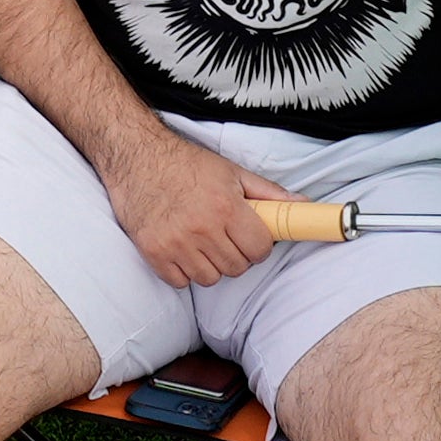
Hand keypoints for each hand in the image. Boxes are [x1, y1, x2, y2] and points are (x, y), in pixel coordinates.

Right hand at [103, 129, 295, 288]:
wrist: (136, 158)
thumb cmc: (186, 164)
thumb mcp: (231, 172)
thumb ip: (269, 193)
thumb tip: (304, 205)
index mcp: (225, 207)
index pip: (259, 249)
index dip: (259, 246)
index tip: (251, 238)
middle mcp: (202, 228)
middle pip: (237, 267)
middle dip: (237, 256)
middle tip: (226, 238)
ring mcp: (175, 244)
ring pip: (210, 278)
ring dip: (211, 265)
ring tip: (202, 243)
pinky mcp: (153, 253)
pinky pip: (180, 282)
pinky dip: (184, 271)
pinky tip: (182, 250)